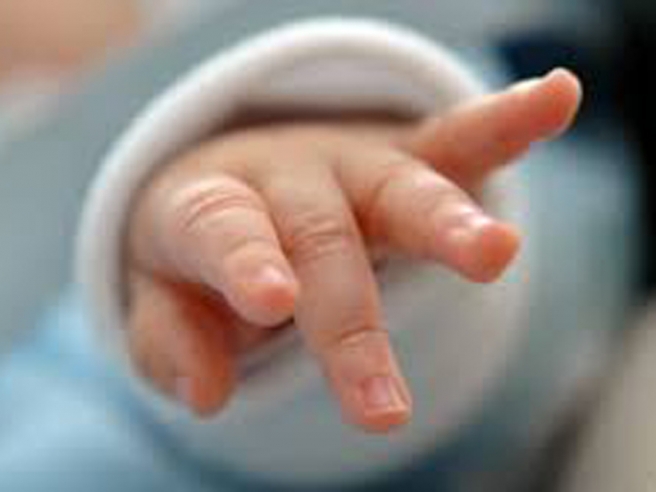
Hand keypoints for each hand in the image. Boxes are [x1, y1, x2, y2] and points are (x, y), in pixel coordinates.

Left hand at [125, 69, 580, 432]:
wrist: (223, 184)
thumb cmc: (194, 256)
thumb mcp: (162, 297)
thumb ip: (171, 339)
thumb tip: (207, 394)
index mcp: (211, 207)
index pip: (226, 232)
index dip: (247, 262)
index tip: (273, 301)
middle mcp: (287, 180)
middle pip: (321, 238)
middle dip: (350, 320)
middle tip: (382, 408)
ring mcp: (350, 169)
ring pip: (400, 190)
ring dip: (447, 224)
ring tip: (496, 252)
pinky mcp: (402, 165)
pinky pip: (454, 142)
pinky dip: (504, 125)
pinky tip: (556, 101)